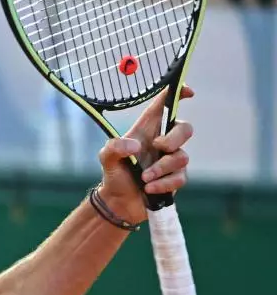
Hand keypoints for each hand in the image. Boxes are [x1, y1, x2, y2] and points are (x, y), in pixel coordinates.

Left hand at [96, 84, 194, 224]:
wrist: (118, 201)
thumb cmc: (115, 174)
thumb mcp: (106, 158)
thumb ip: (115, 147)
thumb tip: (136, 146)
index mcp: (147, 129)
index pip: (165, 105)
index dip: (178, 94)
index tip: (188, 92)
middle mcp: (162, 141)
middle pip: (185, 128)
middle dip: (173, 139)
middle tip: (158, 147)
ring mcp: (171, 160)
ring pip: (182, 157)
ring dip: (161, 168)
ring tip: (143, 178)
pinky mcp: (175, 178)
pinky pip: (179, 178)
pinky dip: (163, 184)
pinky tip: (148, 189)